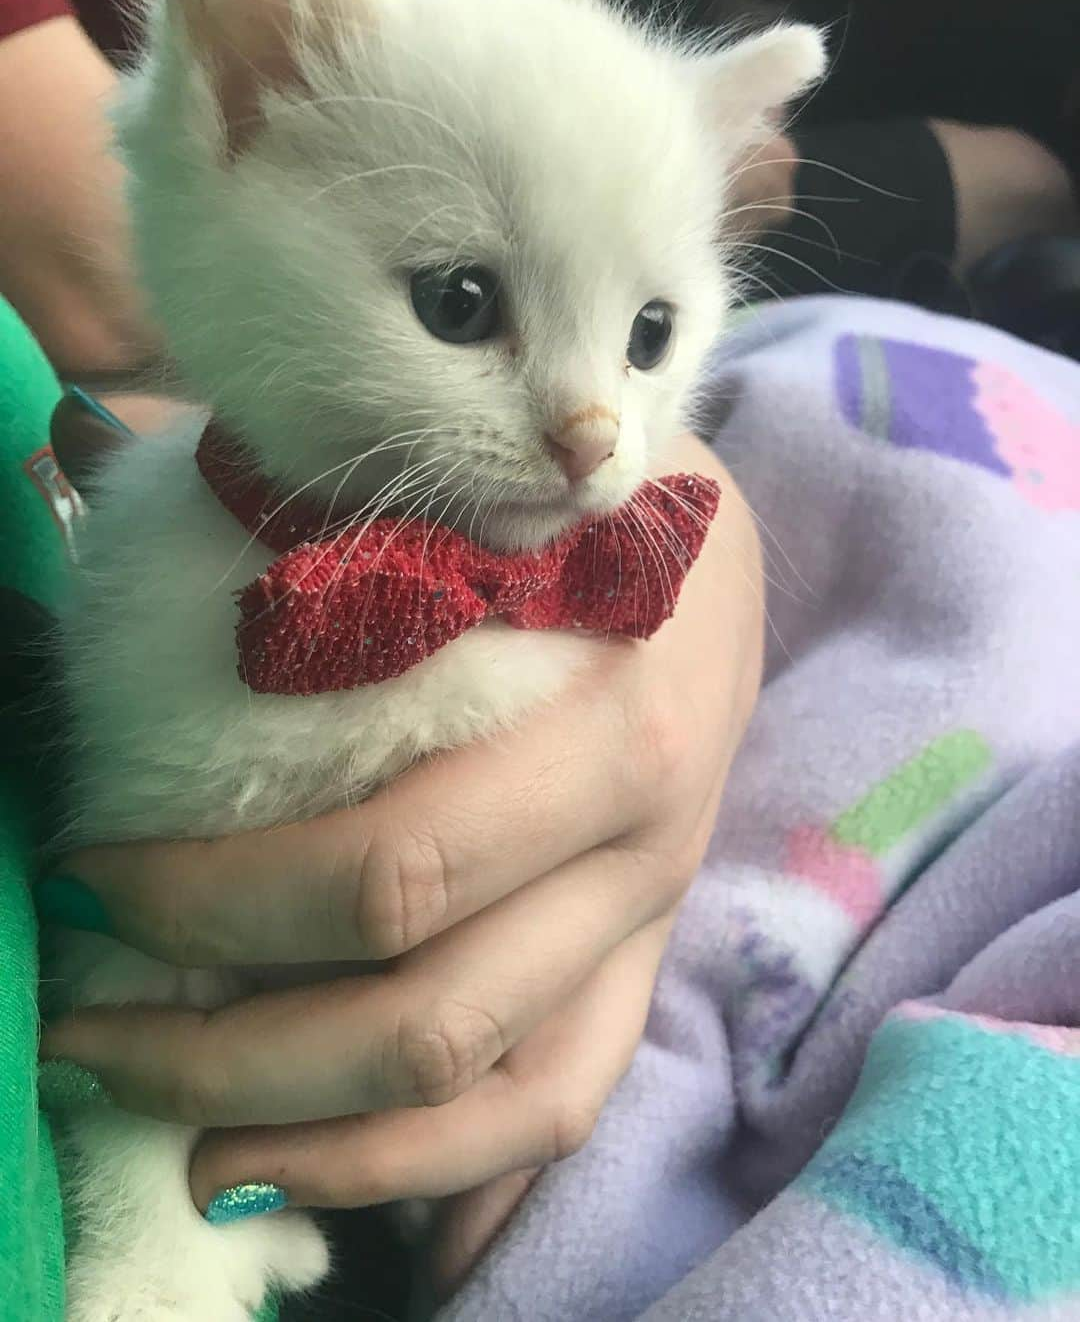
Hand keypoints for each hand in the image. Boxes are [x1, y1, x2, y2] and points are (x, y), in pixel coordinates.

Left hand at [42, 398, 763, 1288]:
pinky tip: (354, 1197)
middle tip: (92, 1026)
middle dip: (231, 1047)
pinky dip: (457, 1178)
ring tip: (192, 1155)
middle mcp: (641, 844)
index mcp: (607, 723)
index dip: (214, 900)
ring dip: (327, 1147)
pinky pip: (563, 1104)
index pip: (389, 867)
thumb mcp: (478, 487)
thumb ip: (301, 492)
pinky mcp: (644, 958)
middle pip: (423, 1008)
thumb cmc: (579, 505)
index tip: (86, 872)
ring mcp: (650, 917)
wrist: (719, 551)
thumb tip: (73, 447)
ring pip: (492, 1093)